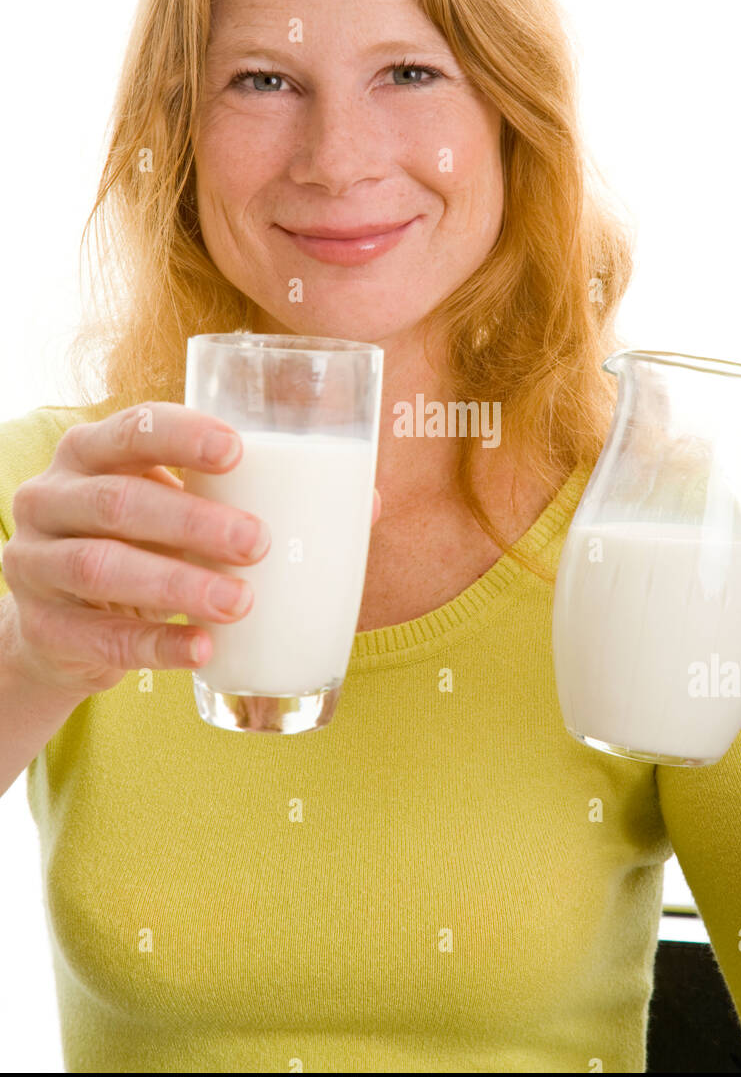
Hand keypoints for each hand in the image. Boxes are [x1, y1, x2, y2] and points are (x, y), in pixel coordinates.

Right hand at [2, 401, 381, 701]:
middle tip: (259, 542)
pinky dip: (157, 645)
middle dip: (194, 521)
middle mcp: (53, 498)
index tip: (237, 450)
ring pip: (105, 569)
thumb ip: (251, 497)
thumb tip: (367, 503)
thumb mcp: (180, 510)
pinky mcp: (43, 627)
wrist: (64, 622)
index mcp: (91, 451)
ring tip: (241, 603)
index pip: (130, 428)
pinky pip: (102, 638)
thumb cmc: (145, 544)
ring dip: (179, 585)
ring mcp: (37, 564)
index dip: (181, 435)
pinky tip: (204, 649)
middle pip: (121, 502)